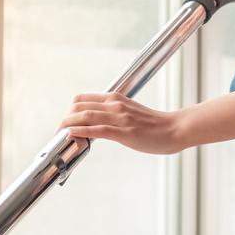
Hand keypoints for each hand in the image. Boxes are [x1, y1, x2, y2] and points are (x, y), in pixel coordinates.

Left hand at [58, 92, 187, 155]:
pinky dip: (81, 131)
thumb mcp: (131, 113)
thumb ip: (115, 114)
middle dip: (65, 119)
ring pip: (85, 116)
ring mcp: (120, 118)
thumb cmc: (155, 125)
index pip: (83, 99)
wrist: (175, 129)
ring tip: (59, 135)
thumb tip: (100, 122)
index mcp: (116, 99)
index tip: (65, 123)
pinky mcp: (124, 132)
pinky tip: (71, 135)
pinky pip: (97, 130)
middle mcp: (115, 105)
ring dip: (68, 125)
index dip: (70, 111)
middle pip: (79, 106)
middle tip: (59, 131)